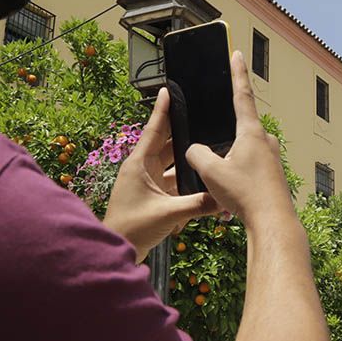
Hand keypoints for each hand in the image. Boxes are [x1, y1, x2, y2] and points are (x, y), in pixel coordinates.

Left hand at [103, 86, 220, 261]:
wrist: (117, 251)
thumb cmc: (132, 228)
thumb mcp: (168, 213)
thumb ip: (199, 204)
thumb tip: (225, 198)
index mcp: (139, 164)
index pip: (154, 130)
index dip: (162, 110)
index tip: (168, 90)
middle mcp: (143, 169)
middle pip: (168, 145)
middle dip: (184, 133)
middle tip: (200, 117)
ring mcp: (149, 183)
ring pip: (173, 165)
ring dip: (188, 162)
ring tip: (208, 150)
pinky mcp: (154, 196)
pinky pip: (175, 183)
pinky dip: (187, 183)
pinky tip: (202, 182)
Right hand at [185, 51, 294, 227]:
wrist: (273, 223)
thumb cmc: (245, 195)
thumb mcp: (211, 172)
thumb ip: (197, 154)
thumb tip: (195, 150)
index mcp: (251, 132)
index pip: (241, 94)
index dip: (237, 73)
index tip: (238, 53)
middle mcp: (265, 140)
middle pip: (237, 131)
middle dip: (223, 145)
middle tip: (217, 167)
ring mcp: (272, 157)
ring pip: (241, 154)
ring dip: (229, 168)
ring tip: (225, 192)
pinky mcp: (273, 173)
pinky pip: (248, 170)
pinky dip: (237, 181)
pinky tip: (232, 199)